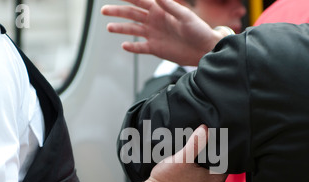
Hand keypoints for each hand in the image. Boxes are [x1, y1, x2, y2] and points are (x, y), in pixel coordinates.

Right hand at [101, 0, 223, 65]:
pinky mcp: (155, 49)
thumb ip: (170, 5)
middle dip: (117, 12)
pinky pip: (140, 48)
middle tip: (104, 11)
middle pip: (131, 14)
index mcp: (160, 10)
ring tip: (109, 27)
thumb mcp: (185, 16)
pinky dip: (132, 47)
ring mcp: (154, 35)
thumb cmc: (198, 30)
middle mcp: (154, 21)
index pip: (140, 0)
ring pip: (133, 30)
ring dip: (121, 28)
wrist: (204, 50)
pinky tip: (124, 46)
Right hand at [148, 125, 226, 181]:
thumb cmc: (168, 181)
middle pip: (219, 160)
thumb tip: (206, 129)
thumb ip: (196, 143)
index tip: (213, 134)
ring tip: (194, 145)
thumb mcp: (182, 158)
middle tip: (201, 137)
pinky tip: (189, 155)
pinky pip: (202, 169)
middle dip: (211, 148)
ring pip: (209, 164)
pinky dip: (197, 162)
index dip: (220, 145)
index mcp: (217, 178)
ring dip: (202, 155)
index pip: (228, 157)